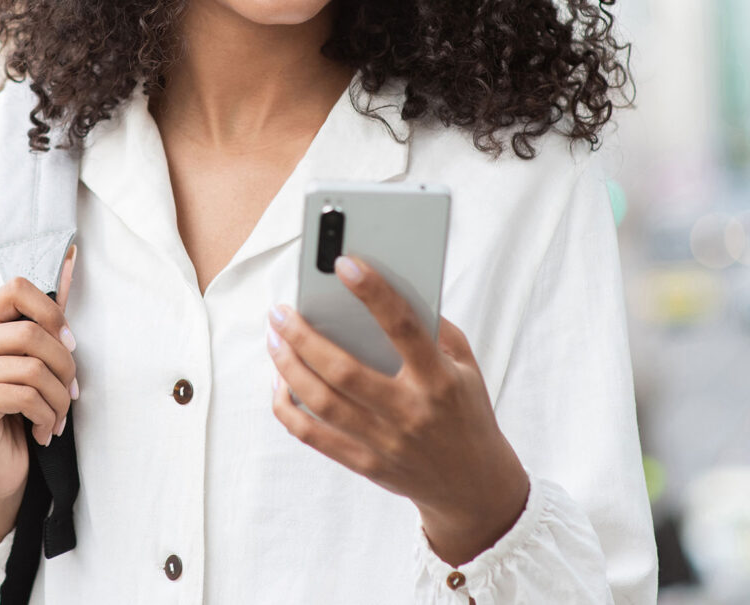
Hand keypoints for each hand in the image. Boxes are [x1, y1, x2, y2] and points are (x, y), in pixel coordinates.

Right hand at [0, 244, 78, 503]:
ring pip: (33, 367)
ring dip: (59, 398)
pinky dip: (46, 415)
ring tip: (59, 417)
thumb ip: (48, 315)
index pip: (17, 288)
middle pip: (31, 332)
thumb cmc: (18, 414)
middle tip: (72, 393)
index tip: (70, 344)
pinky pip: (24, 395)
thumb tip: (70, 258)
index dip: (52, 313)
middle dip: (65, 366)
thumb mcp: (35, 361)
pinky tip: (44, 431)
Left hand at [267, 254, 529, 564]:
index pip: (402, 327)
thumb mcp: (467, 366)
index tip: (343, 262)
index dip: (373, 292)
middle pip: (344, 370)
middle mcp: (410, 411)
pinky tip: (279, 384)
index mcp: (439, 379)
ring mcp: (386, 443)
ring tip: (274, 338)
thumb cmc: (466, 411)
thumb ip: (436, 328)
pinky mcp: (367, 466)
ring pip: (322, 402)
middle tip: (280, 311)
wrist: (475, 487)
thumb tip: (386, 288)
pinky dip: (288, 409)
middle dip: (303, 335)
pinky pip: (314, 437)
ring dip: (288, 366)